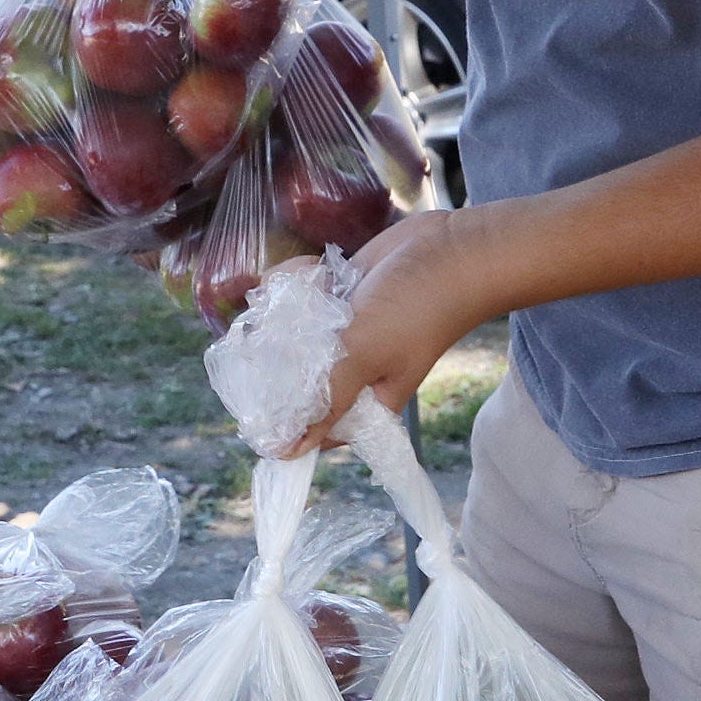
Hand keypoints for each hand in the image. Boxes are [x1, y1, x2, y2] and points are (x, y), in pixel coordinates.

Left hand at [300, 206, 511, 448]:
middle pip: (291, 380)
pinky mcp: (337, 297)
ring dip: (287, 308)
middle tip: (280, 327)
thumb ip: (326, 399)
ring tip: (306, 291)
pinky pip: (298, 298)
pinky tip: (314, 269)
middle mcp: (350, 370)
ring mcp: (341, 333)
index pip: (312, 427)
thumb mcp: (366, 357)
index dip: (281, 420)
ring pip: (287, 333)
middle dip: (277, 351)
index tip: (251, 397)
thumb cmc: (418, 308)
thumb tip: (289, 452)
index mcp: (363, 400)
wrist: (449, 248)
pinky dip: (300, 281)